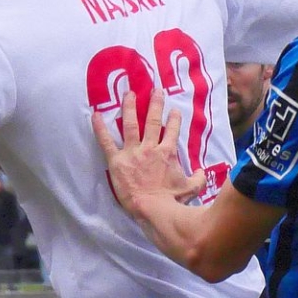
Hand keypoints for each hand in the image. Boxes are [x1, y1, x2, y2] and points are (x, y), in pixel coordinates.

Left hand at [91, 91, 201, 225]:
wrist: (153, 208)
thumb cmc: (171, 200)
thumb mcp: (191, 188)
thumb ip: (198, 178)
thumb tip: (202, 172)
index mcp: (167, 153)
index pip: (172, 131)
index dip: (174, 119)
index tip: (174, 110)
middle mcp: (150, 148)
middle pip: (153, 121)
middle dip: (155, 104)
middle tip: (155, 90)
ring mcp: (133, 152)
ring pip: (131, 124)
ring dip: (130, 107)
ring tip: (129, 94)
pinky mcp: (117, 160)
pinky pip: (106, 141)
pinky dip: (100, 128)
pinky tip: (95, 115)